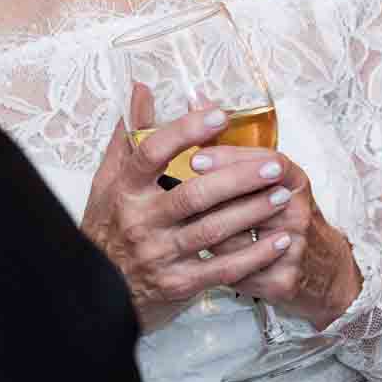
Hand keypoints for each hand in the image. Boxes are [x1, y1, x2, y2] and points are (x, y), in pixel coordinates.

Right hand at [79, 86, 287, 331]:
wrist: (98, 292)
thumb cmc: (108, 227)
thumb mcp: (107, 181)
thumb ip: (129, 136)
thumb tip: (141, 90)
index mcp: (124, 190)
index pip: (152, 153)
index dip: (185, 131)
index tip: (218, 114)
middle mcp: (140, 221)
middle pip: (193, 194)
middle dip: (238, 178)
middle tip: (274, 163)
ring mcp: (159, 255)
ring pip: (213, 230)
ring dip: (252, 213)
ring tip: (283, 195)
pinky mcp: (177, 284)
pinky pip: (222, 269)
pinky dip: (253, 255)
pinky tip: (278, 240)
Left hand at [182, 145, 362, 330]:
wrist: (322, 267)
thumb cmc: (282, 212)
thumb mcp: (267, 174)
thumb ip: (230, 141)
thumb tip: (196, 101)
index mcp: (295, 181)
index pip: (268, 163)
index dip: (230, 159)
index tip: (196, 158)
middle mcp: (298, 212)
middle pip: (248, 200)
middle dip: (210, 196)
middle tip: (179, 192)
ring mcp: (293, 248)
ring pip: (235, 238)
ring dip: (205, 231)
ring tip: (184, 224)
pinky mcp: (281, 281)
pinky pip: (236, 270)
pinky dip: (215, 263)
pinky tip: (200, 254)